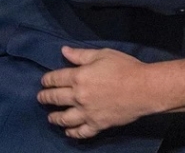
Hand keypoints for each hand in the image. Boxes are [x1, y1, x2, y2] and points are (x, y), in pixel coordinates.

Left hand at [38, 46, 154, 138]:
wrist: (144, 88)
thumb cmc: (125, 67)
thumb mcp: (103, 54)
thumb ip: (81, 55)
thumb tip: (64, 51)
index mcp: (79, 77)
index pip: (55, 79)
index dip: (47, 80)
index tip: (44, 81)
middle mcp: (79, 96)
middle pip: (55, 98)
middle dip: (45, 98)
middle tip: (40, 98)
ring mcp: (87, 112)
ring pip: (64, 118)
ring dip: (54, 118)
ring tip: (50, 117)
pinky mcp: (97, 124)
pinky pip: (81, 132)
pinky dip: (72, 133)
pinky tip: (68, 132)